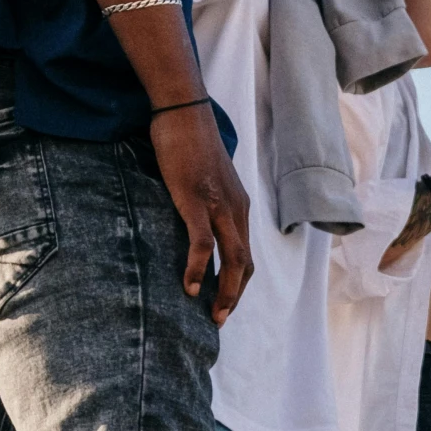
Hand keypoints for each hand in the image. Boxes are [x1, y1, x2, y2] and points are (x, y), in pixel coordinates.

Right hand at [148, 102, 253, 322]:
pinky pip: (204, 243)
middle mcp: (235, 209)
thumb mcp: (204, 177)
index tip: (225, 303)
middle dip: (235, 295)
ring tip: (212, 313)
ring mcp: (218, 206)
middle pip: (245, 263)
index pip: (246, 254)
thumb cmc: (188, 141)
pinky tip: (190, 286)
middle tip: (220, 319)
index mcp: (238, 205)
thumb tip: (194, 216)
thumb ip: (206, 199)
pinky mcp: (196, 201)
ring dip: (225, 291)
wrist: (183, 111)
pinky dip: (199, 268)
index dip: (238, 283)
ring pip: (233, 259)